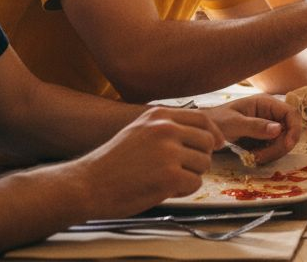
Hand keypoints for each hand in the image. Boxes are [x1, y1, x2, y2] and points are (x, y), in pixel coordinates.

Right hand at [72, 107, 222, 218]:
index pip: (203, 119)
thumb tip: (200, 133)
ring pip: (204, 164)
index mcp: (159, 116)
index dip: (214, 133)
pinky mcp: (169, 176)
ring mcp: (168, 152)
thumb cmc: (112, 163)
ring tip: (167, 180)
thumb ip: (166, 128)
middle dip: (200, 158)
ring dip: (191, 175)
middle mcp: (166, 129)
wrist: (87, 184)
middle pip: (208, 142)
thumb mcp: (139, 131)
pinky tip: (164, 190)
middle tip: (183, 169)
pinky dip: (184, 190)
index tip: (218, 143)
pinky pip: (195, 183)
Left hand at [204, 95, 302, 163]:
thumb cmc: (216, 121)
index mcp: (266, 103)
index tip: (286, 145)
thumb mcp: (234, 123)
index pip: (291, 113)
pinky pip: (274, 148)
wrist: (204, 130)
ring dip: (272, 153)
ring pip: (283, 142)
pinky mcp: (264, 137)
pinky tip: (252, 156)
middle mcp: (270, 113)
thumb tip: (278, 129)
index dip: (294, 129)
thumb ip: (255, 126)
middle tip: (261, 157)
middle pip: (289, 131)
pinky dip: (266, 155)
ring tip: (253, 157)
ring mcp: (268, 125)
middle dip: (279, 146)